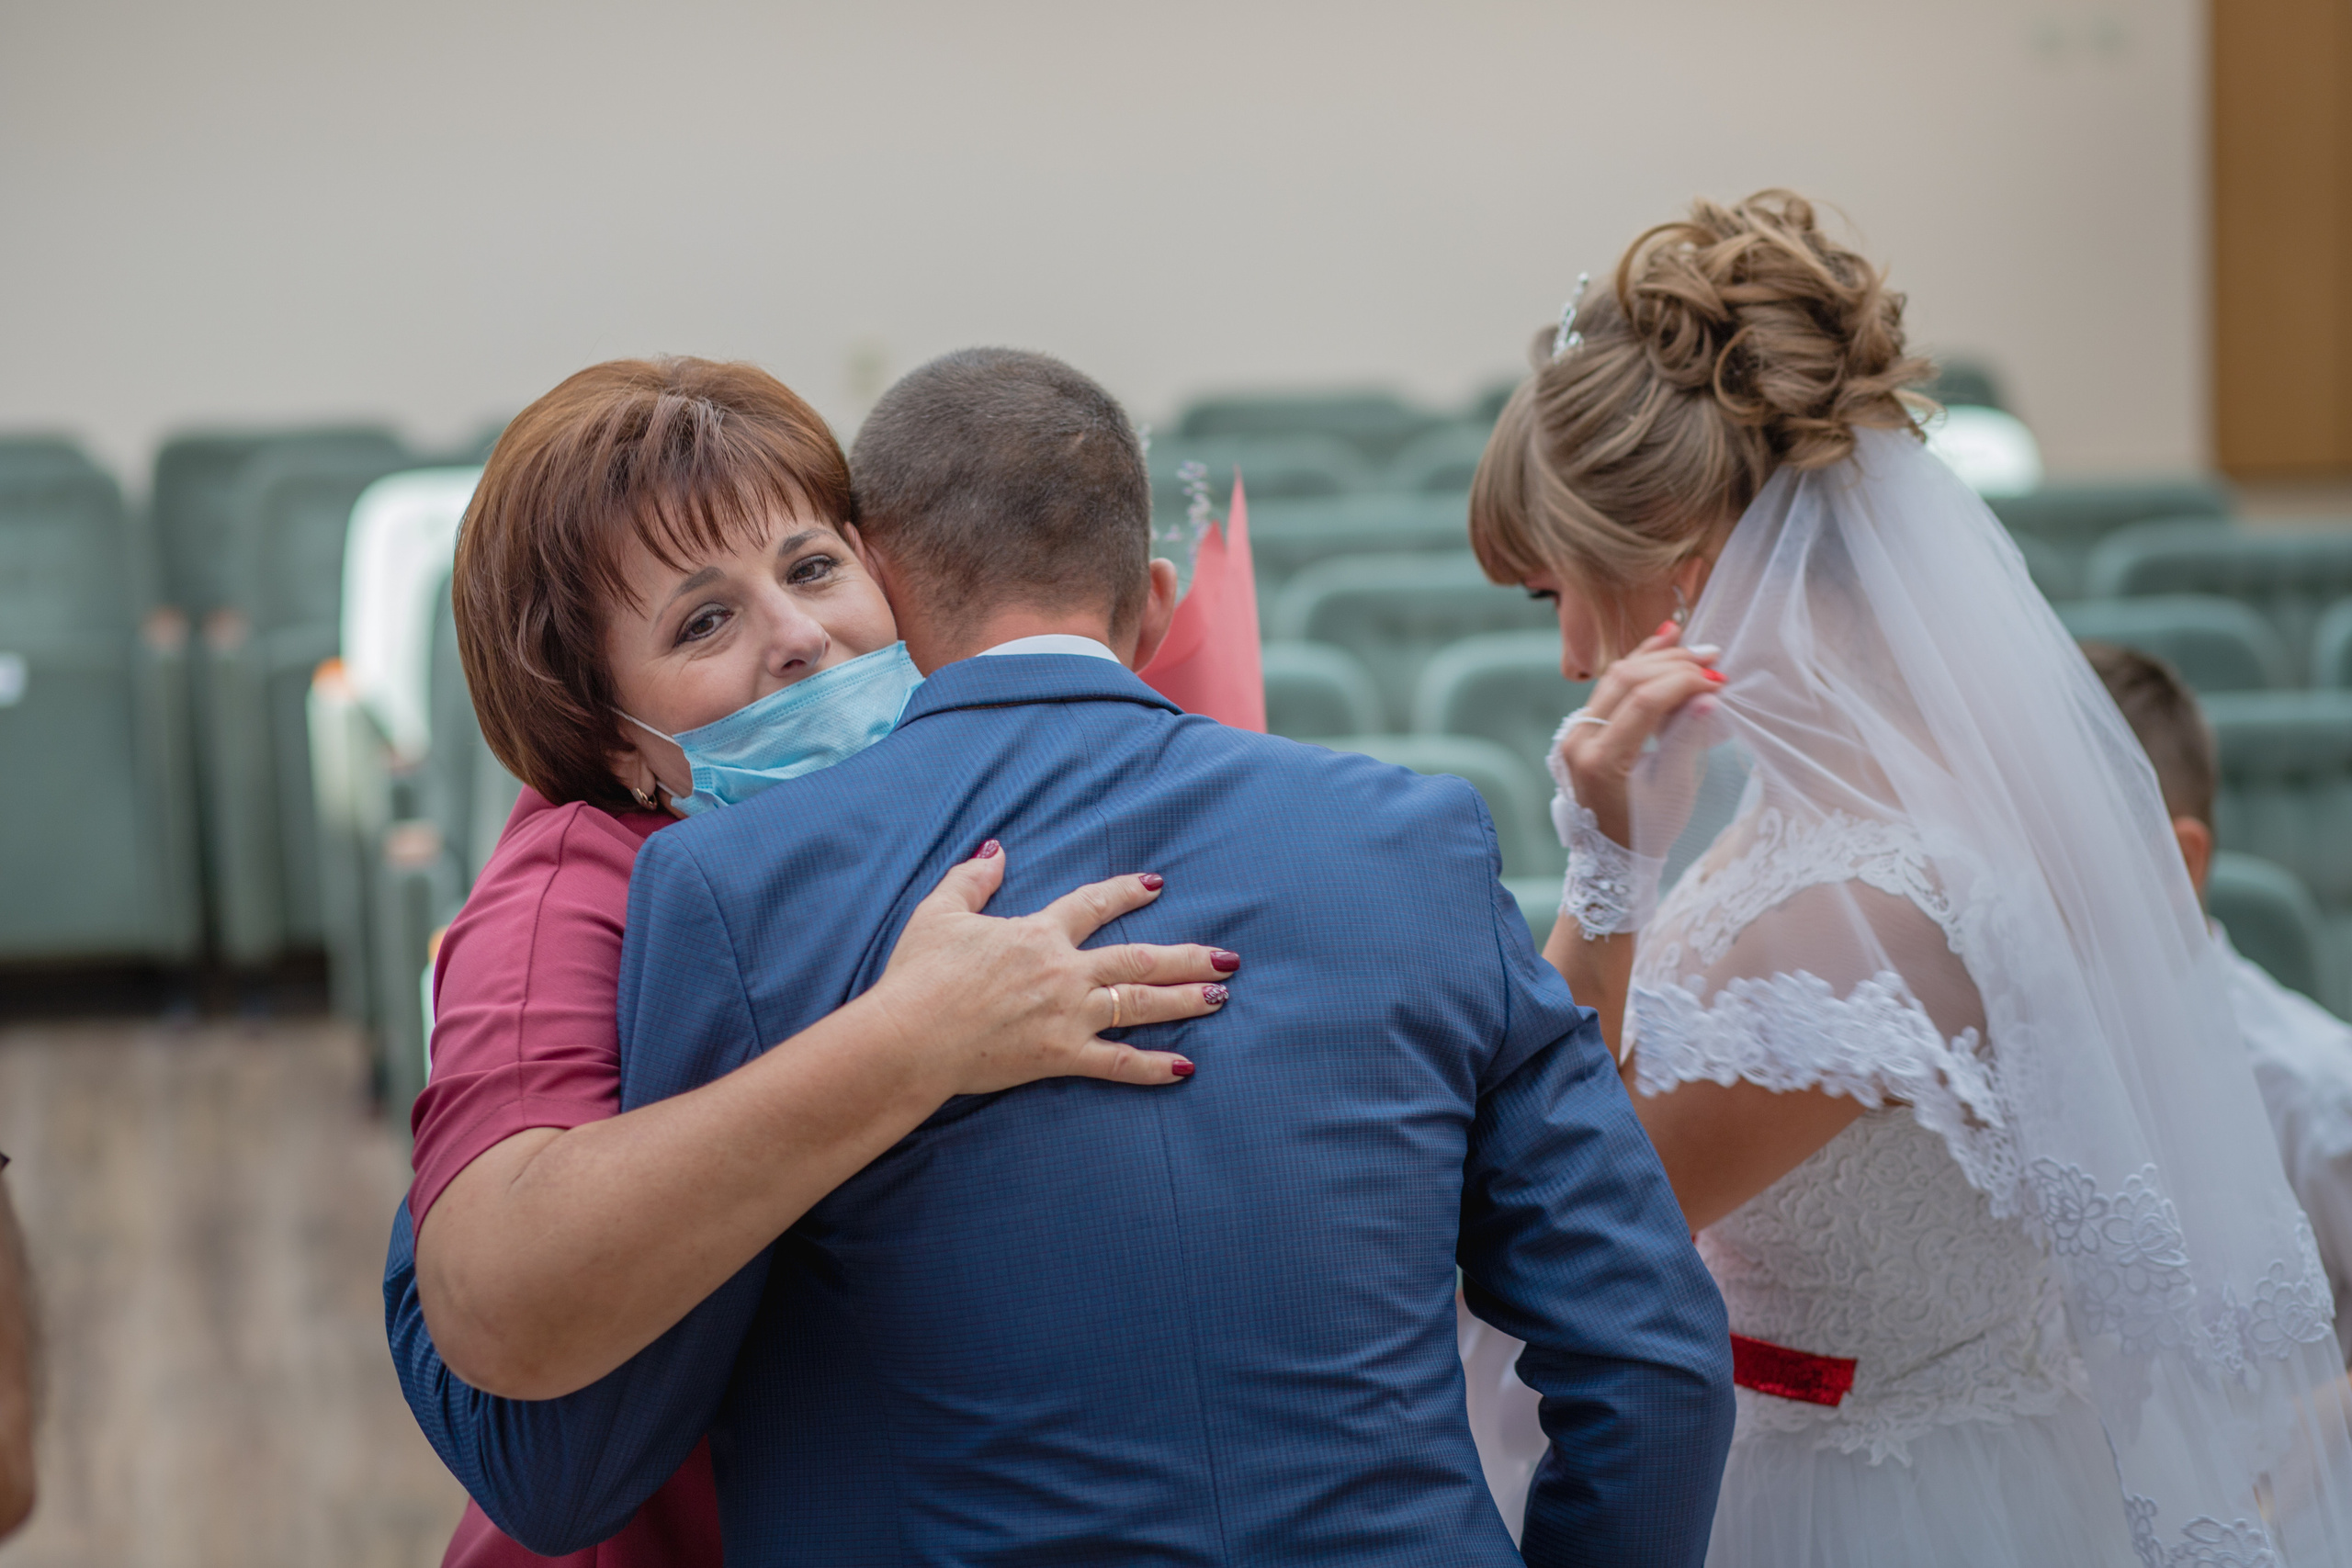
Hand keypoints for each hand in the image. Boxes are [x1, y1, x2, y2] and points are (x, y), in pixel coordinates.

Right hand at [867, 841, 1236, 1095]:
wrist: (910, 1035)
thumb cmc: (919, 975)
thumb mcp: (940, 914)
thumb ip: (972, 879)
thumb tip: (996, 849)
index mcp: (1037, 934)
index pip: (1091, 905)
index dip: (1124, 893)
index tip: (1155, 886)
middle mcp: (1063, 971)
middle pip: (1138, 959)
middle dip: (1186, 957)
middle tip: (1227, 957)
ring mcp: (1067, 1015)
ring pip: (1139, 1004)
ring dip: (1184, 1000)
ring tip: (1220, 996)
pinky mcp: (1060, 1055)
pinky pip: (1116, 1062)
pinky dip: (1152, 1067)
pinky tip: (1185, 1067)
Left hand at [1555, 622, 1723, 844]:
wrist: (1612, 853)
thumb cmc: (1647, 828)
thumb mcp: (1673, 789)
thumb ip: (1687, 739)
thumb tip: (1708, 696)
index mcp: (1600, 761)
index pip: (1644, 702)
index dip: (1684, 683)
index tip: (1719, 681)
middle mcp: (1579, 741)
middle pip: (1626, 681)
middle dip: (1673, 665)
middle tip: (1713, 659)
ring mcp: (1575, 732)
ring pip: (1615, 677)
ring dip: (1657, 658)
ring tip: (1695, 648)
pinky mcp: (1581, 727)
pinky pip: (1609, 687)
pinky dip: (1638, 665)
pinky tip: (1663, 641)